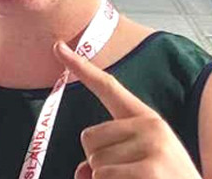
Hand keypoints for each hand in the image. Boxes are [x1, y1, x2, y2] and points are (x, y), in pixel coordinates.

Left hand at [53, 42, 201, 178]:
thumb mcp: (140, 163)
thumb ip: (109, 157)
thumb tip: (81, 172)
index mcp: (147, 120)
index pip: (107, 87)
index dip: (80, 66)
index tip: (58, 46)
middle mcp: (151, 126)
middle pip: (88, 139)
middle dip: (97, 162)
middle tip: (129, 174)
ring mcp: (153, 147)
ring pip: (94, 164)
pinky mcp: (150, 169)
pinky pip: (101, 178)